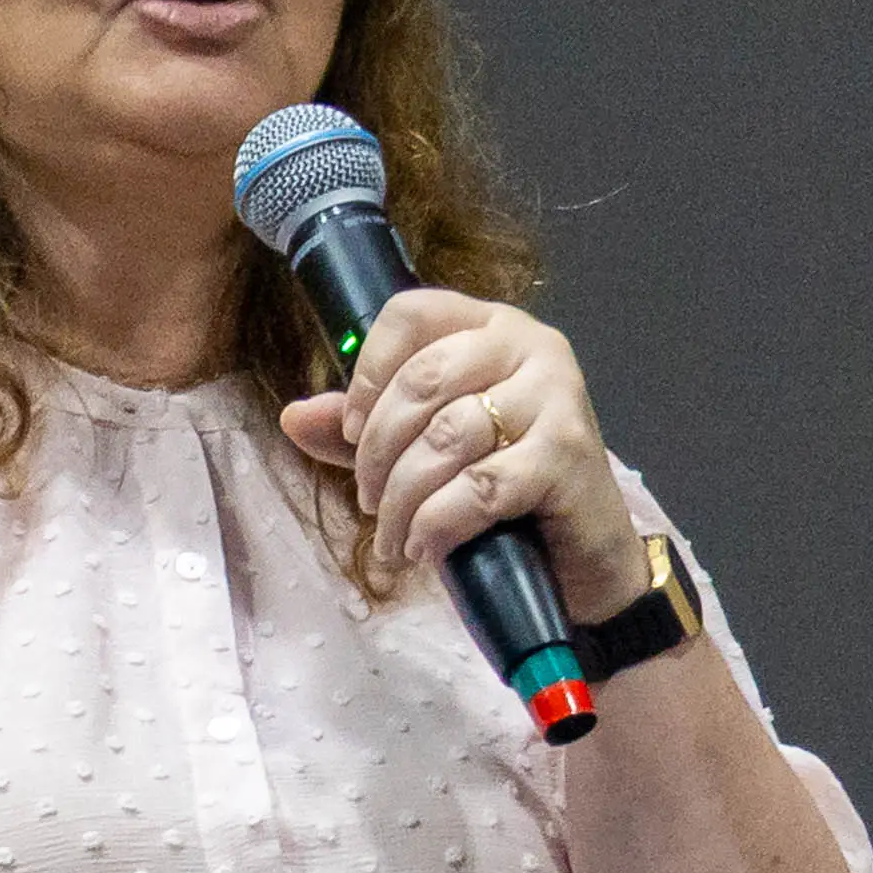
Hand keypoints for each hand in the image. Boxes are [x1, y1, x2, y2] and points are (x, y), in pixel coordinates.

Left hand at [273, 290, 650, 620]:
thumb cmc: (500, 495)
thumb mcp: (418, 452)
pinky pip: (478, 486)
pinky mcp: (569, 453)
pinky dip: (437, 525)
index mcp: (491, 328)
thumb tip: (294, 415)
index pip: (410, 313)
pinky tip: (427, 548)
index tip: (352, 432)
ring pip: (444, 438)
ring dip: (402, 501)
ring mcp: (558, 396)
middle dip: (377, 453)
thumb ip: (360, 429)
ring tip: (396, 538)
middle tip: (371, 502)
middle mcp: (532, 347)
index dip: (366, 375)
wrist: (577, 559)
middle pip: (421, 379)